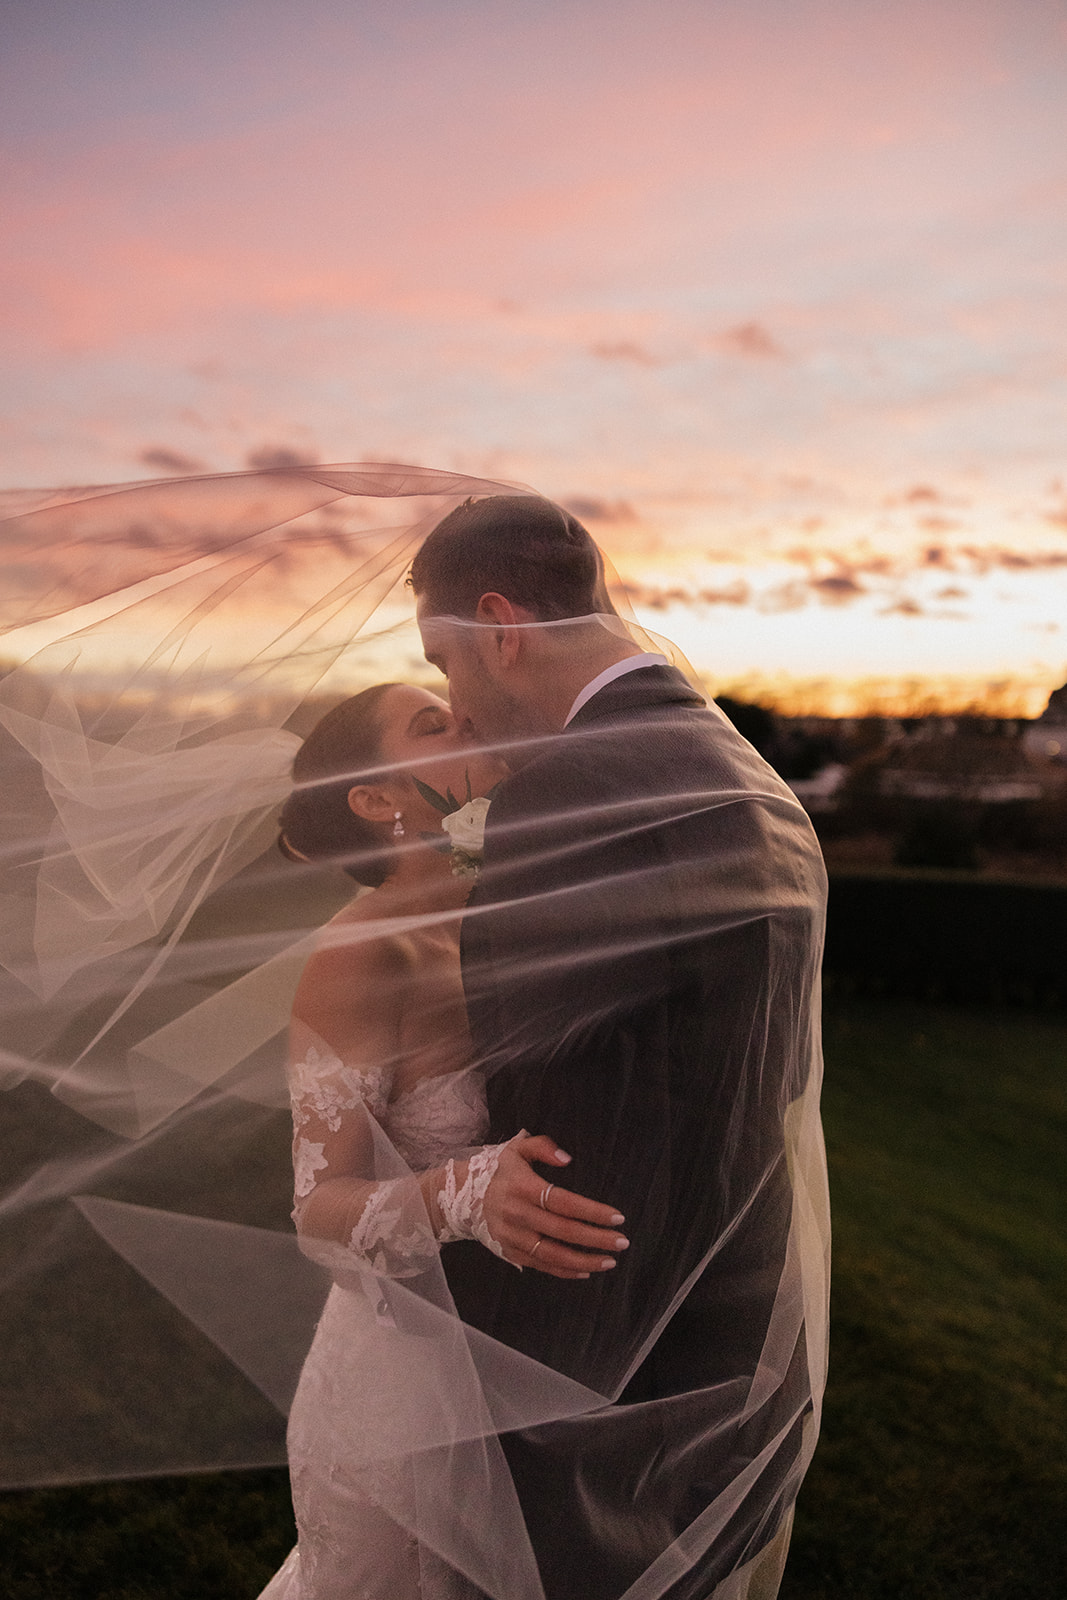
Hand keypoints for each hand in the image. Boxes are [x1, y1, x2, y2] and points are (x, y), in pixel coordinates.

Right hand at [480, 1135, 628, 1279]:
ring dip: (584, 1260)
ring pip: (553, 1254)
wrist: (462, 1197)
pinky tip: (586, 1270)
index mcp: (522, 1187)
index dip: (592, 1211)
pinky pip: (541, 1265)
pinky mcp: (510, 1252)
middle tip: (622, 1242)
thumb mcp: (517, 1149)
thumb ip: (542, 1147)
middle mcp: (517, 1214)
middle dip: (596, 1238)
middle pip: (563, 1231)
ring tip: (609, 1261)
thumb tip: (567, 1159)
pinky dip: (564, 1271)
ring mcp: (513, 1237)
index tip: (617, 1217)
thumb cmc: (500, 1171)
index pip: (563, 1202)